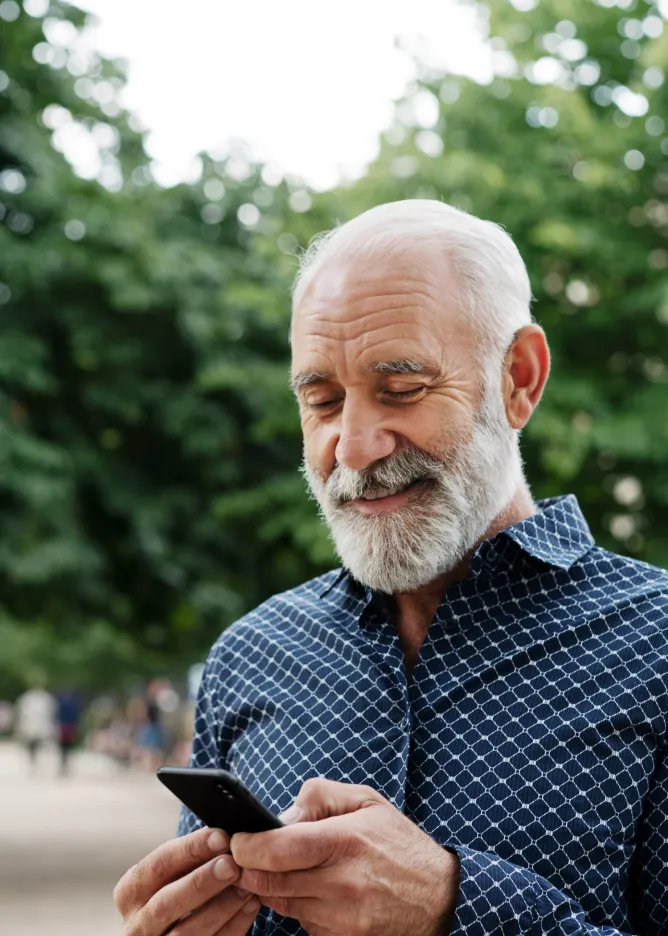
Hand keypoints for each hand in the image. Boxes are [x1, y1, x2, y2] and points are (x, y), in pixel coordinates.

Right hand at [114, 826, 260, 934]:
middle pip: (167, 902)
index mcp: (131, 892)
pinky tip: (250, 906)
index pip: (158, 865)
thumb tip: (223, 832)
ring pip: (187, 932)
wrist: (169, 930)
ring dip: (222, 906)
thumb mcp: (170, 876)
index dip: (190, 850)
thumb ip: (189, 858)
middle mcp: (136, 924)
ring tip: (247, 886)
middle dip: (202, 881)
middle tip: (232, 865)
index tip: (221, 837)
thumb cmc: (175, 893)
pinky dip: (233, 926)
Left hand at [231, 778, 459, 935]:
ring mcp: (341, 919)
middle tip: (247, 853)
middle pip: (268, 881)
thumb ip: (318, 797)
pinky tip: (311, 889)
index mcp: (344, 841)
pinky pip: (301, 922)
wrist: (440, 896)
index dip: (245, 845)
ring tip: (284, 866)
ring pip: (280, 903)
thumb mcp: (366, 800)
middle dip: (249, 866)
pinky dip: (296, 905)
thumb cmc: (398, 843)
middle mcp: (341, 884)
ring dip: (272, 885)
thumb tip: (279, 817)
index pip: (275, 849)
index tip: (237, 838)